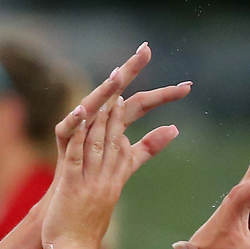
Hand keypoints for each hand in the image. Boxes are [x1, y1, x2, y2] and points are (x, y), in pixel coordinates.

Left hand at [43, 90, 178, 248]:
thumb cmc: (85, 238)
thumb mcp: (102, 210)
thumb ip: (107, 197)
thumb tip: (111, 194)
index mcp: (115, 184)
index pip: (126, 148)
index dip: (128, 124)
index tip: (131, 102)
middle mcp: (107, 180)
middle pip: (116, 138)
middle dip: (119, 110)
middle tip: (125, 84)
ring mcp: (91, 182)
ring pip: (98, 142)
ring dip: (102, 115)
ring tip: (108, 91)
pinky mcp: (72, 186)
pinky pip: (75, 155)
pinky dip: (77, 133)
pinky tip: (78, 115)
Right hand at [54, 42, 190, 162]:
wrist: (66, 198)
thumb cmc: (93, 175)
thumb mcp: (125, 159)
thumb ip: (148, 145)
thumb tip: (175, 129)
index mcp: (114, 122)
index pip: (142, 102)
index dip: (163, 95)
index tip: (187, 87)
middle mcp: (96, 118)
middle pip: (118, 91)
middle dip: (131, 70)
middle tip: (146, 49)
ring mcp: (78, 127)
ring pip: (93, 104)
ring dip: (104, 89)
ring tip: (117, 74)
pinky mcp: (61, 141)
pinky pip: (67, 129)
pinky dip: (75, 120)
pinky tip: (83, 110)